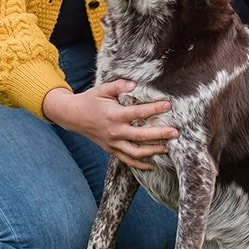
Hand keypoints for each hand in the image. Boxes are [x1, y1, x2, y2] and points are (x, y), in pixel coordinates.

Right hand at [43, 80, 176, 170]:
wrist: (73, 116)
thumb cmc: (91, 100)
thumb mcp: (103, 89)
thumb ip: (119, 85)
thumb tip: (134, 84)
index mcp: (114, 115)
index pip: (138, 113)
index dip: (154, 109)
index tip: (168, 105)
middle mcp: (115, 131)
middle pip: (141, 136)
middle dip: (160, 135)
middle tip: (175, 132)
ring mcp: (113, 143)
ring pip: (136, 152)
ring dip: (153, 151)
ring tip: (168, 148)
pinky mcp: (111, 150)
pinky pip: (127, 160)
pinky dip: (140, 165)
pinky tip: (153, 164)